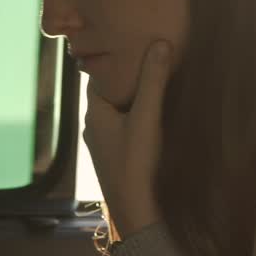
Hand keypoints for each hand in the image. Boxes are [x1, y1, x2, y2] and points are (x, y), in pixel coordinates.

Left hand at [85, 40, 170, 237]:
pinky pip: (129, 129)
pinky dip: (141, 118)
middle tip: (152, 59)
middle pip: (112, 94)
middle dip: (129, 79)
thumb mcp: (146, 118)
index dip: (116, 61)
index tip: (134, 46)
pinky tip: (161, 116)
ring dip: (137, 100)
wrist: (137, 213)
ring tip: (161, 82)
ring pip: (121, 113)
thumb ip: (153, 81)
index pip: (100, 77)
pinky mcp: (122, 159)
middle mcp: (96, 128)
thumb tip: (159, 42)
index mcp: (95, 114)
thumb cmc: (135, 164)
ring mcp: (108, 146)